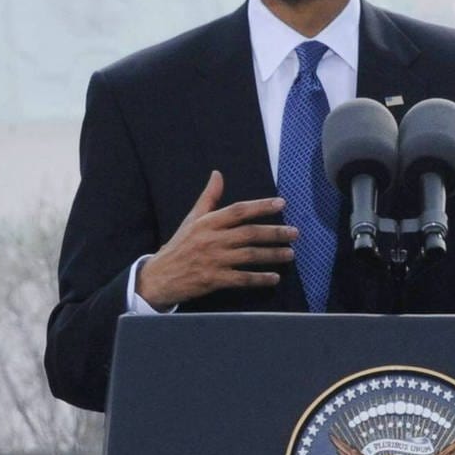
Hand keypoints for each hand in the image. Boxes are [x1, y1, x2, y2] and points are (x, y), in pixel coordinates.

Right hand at [136, 171, 297, 310]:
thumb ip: (208, 198)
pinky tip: (273, 278)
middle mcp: (212, 240)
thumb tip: (218, 174)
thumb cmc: (179, 246)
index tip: (281, 204)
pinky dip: (259, 278)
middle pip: (249, 233)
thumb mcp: (192, 219)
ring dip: (272, 255)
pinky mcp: (214, 280)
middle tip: (294, 233)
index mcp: (208, 223)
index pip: (238, 210)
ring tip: (290, 254)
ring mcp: (214, 261)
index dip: (260, 206)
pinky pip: (242, 279)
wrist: (160, 277)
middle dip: (274, 232)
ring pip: (249, 256)